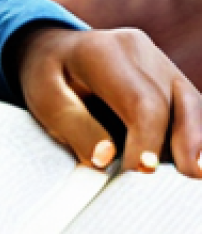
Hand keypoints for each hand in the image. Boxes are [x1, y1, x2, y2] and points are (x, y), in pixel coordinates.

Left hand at [17, 26, 201, 176]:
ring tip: (189, 177)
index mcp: (103, 51)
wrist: (54, 51)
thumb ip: (75, 127)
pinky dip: (191, 138)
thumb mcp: (46, 100)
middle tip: (176, 185)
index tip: (139, 174)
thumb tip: (107, 158)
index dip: (148, 143)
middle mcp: (139, 49)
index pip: (142, 103)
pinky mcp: (171, 77)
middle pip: (178, 104)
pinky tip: (187, 164)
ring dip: (193, 145)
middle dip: (182, 148)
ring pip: (193, 107)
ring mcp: (160, 60)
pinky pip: (192, 110)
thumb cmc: (48, 77)